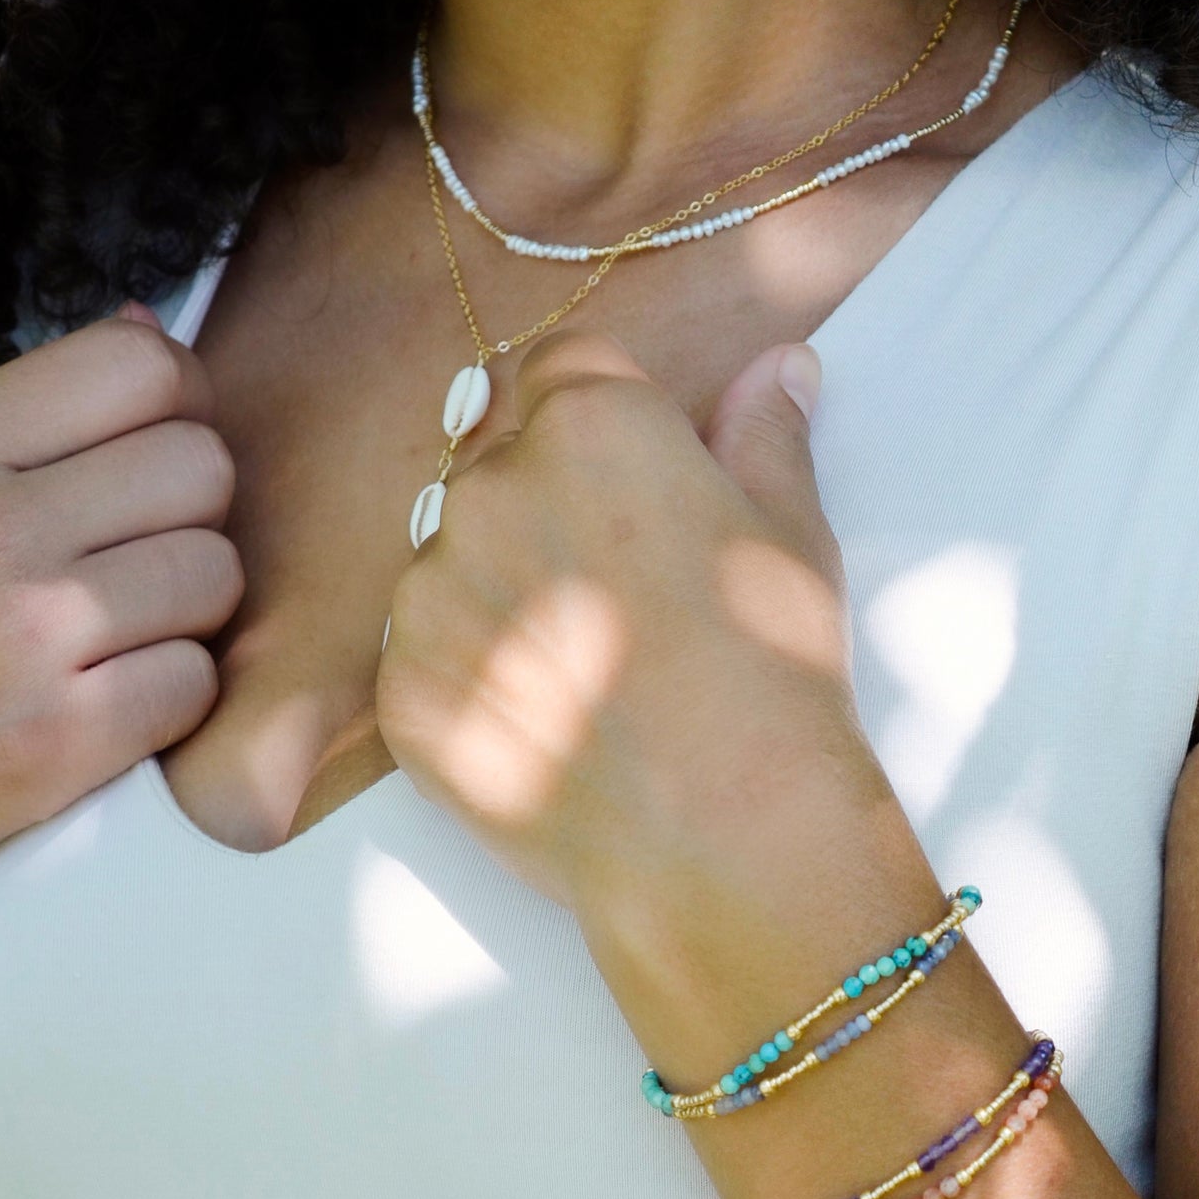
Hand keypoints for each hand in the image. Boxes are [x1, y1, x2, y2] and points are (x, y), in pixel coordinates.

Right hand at [0, 309, 242, 937]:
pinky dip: (174, 705)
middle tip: (137, 572)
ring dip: (191, 617)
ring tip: (122, 642)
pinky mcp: (64, 734)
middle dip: (191, 522)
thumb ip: (38, 422)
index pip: (142, 367)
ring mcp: (27, 633)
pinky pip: (199, 681)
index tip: (157, 465)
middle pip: (203, 468)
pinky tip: (115, 708)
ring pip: (217, 574)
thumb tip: (153, 327)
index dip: (181, 416)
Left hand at [377, 332, 893, 938]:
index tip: (641, 490)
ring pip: (456, 563)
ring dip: (504, 597)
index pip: (567, 372)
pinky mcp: (405, 690)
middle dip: (550, 512)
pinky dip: (475, 683)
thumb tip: (779, 366)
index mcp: (591, 424)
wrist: (726, 832)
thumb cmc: (773, 676)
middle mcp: (490, 489)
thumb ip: (767, 437)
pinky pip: (428, 658)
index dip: (607, 424)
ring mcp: (432, 592)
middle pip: (503, 467)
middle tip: (628, 601)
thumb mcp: (793, 539)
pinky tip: (553, 727)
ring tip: (591, 676)